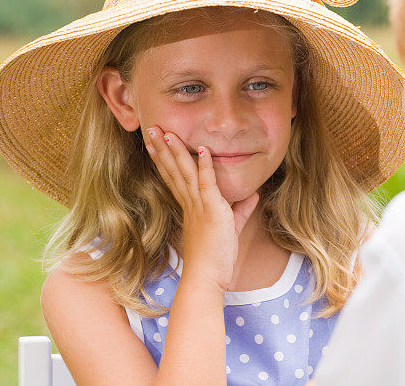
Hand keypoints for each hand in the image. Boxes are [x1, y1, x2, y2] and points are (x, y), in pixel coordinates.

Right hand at [145, 125, 258, 293]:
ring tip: (166, 131)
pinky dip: (205, 166)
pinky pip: (207, 184)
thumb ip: (241, 209)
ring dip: (176, 150)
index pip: (174, 176)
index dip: (165, 158)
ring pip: (184, 172)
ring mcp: (198, 206)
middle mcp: (190, 203)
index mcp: (190, 206)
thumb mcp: (232, 226)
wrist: (206, 277)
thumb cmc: (216, 257)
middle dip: (162, 147)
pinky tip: (203, 149)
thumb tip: (252, 194)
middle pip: (173, 169)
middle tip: (151, 128)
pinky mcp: (211, 211)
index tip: (156, 142)